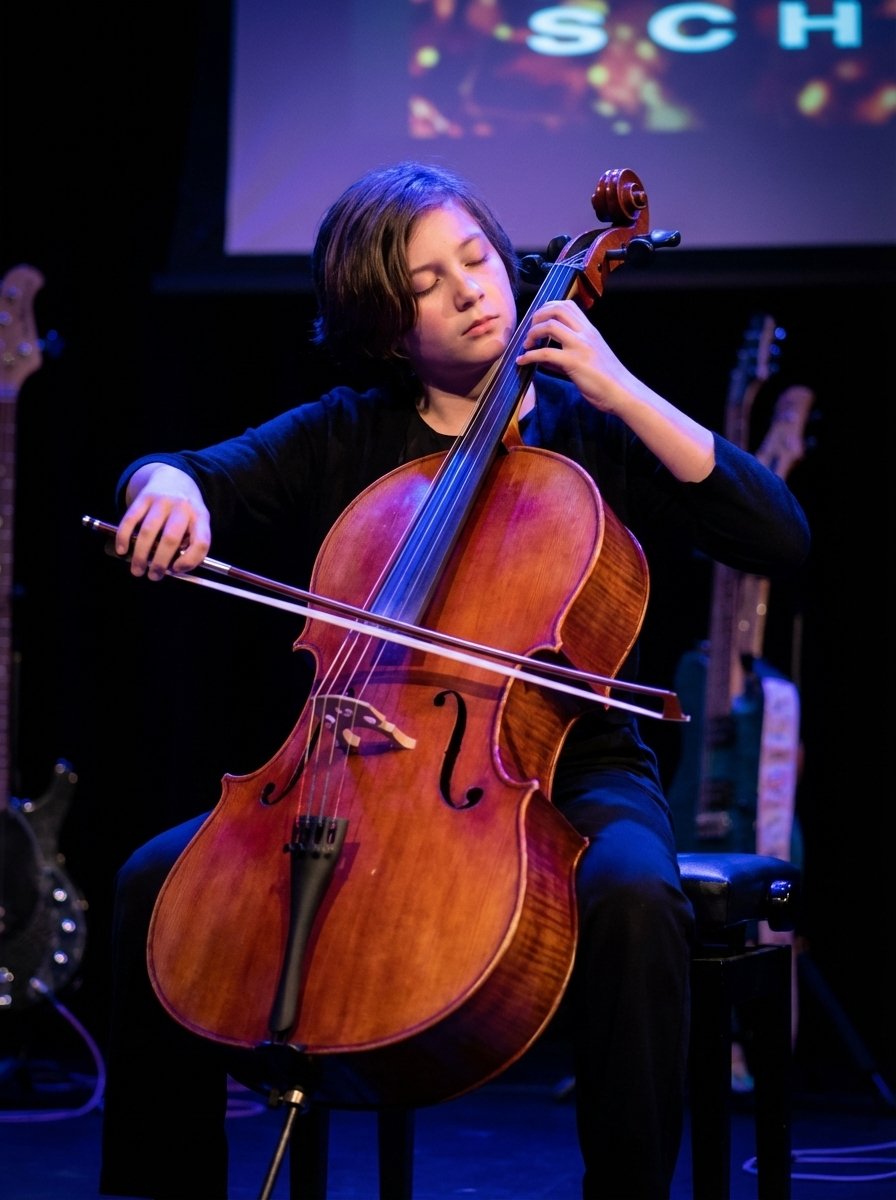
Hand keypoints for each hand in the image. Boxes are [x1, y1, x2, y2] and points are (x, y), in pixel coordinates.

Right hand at [114, 464, 211, 579]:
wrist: (174, 477)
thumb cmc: (185, 511)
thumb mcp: (197, 522)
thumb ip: (190, 543)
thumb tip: (173, 568)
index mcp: (200, 516)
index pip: (201, 541)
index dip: (190, 560)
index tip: (177, 570)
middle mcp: (182, 507)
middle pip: (170, 539)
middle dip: (160, 562)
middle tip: (153, 576)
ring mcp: (162, 500)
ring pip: (148, 531)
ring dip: (140, 554)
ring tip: (137, 570)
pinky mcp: (144, 497)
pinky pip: (130, 519)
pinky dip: (123, 537)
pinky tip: (122, 550)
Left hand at [515, 299, 638, 413]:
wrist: (622, 393)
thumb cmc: (607, 380)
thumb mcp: (589, 360)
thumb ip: (566, 355)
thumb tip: (543, 359)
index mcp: (590, 331)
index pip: (568, 305)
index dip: (548, 308)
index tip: (537, 321)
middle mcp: (585, 334)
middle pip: (557, 309)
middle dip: (537, 317)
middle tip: (529, 332)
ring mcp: (580, 346)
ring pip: (550, 326)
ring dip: (532, 333)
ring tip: (526, 345)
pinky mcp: (574, 362)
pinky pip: (546, 354)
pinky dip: (529, 356)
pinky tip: (522, 362)